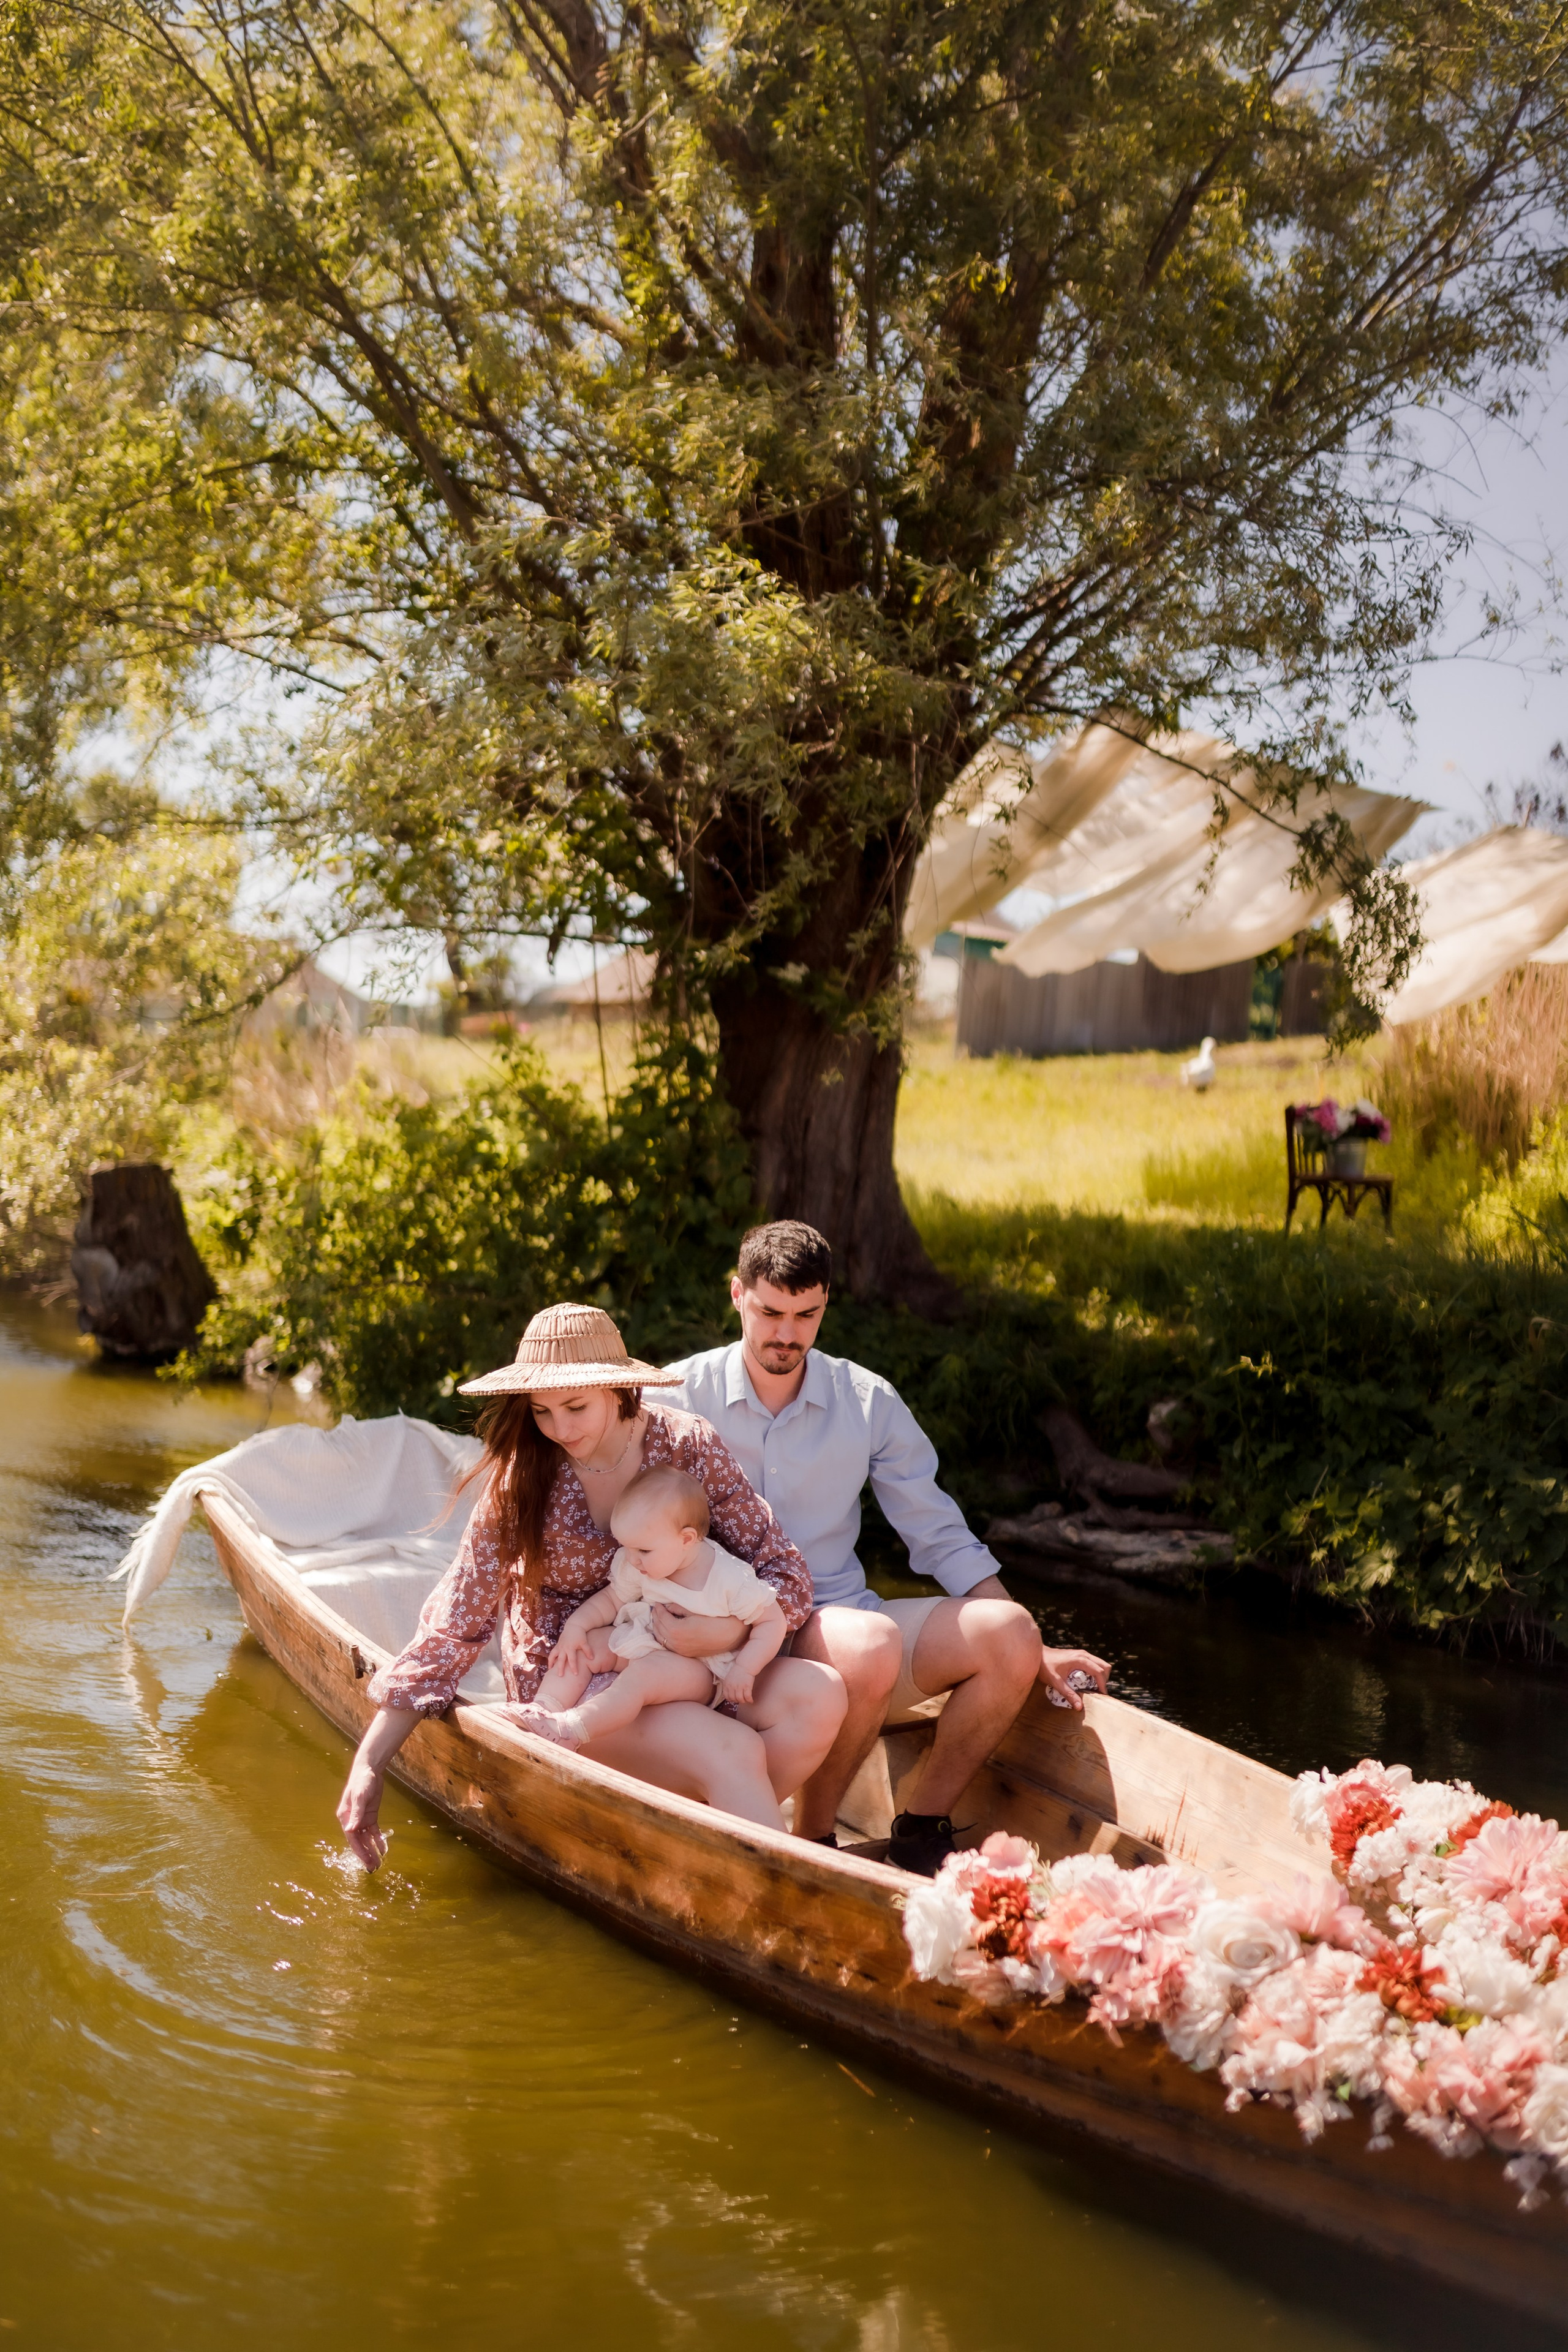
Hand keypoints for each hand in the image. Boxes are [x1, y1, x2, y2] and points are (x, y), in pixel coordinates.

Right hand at [337, 1752, 388, 1870]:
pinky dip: (378, 1840)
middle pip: (358, 1841)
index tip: (366, 1861)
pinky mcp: (370, 1816)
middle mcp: (352, 1820)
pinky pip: (373, 1832)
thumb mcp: (360, 1797)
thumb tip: (351, 1830)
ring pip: (366, 1839)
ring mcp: (361, 1819)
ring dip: (371, 1850)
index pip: (352, 1838)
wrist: (369, 1770)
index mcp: (345, 1817)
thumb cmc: (361, 1781)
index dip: (359, 1851)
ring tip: (378, 1863)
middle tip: (373, 1867)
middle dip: (365, 1854)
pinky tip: (383, 1849)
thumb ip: (356, 1813)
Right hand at [550, 1625, 596, 1677]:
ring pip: (553, 1655)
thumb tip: (592, 1658)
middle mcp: (563, 1648)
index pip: (572, 1660)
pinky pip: (552, 1652)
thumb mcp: (584, 1642)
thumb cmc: (580, 1634)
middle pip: (561, 1660)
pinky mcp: (557, 1645)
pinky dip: (551, 1658)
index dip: (574, 1667)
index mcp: (570, 1647)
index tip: (576, 1674)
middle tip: (560, 1676)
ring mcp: (559, 1646)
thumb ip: (588, 1650)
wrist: (573, 1625)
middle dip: (560, 1668)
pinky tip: (550, 1664)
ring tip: (550, 1670)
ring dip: (551, 1662)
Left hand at [649, 1603, 747, 1658]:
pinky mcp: (686, 1654)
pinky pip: (668, 1646)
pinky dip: (663, 1637)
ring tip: (659, 1618)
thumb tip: (667, 1607)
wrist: (731, 1635)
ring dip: (658, 1628)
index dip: (658, 1609)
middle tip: (656, 1608)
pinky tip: (665, 1631)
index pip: (662, 1617)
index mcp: (677, 1630)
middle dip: (656, 1617)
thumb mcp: (695, 1610)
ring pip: (661, 1639)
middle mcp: (676, 1643)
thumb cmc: (715, 1619)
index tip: (657, 1602)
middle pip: (659, 1628)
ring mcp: (681, 1650)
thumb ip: (679, 1608)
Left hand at [718, 1667, 755, 1707]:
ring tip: (746, 1700)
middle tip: (741, 1700)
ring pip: (740, 1699)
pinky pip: (747, 1697)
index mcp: (726, 1684)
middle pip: (733, 1699)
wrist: (745, 1665)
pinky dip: (749, 1700)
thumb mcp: (729, 1678)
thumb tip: (730, 1694)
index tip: (734, 1699)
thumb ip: (728, 1685)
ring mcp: (739, 1687)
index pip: (726, 1696)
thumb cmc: (738, 1671)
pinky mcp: (746, 1686)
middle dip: (737, 1701)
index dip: (731, 1699)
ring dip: (743, 1701)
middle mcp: (732, 1686)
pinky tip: (751, 1700)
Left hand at [1038, 1644, 1109, 1712]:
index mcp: (1080, 1659)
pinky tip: (1086, 1682)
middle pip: (1104, 1666)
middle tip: (1097, 1692)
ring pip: (1100, 1664)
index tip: (1102, 1696)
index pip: (1099, 1671)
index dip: (1103, 1684)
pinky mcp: (1079, 1656)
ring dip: (1100, 1676)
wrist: (1036, 1655)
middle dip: (1104, 1680)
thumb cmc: (1044, 1666)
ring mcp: (1082, 1654)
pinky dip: (1095, 1673)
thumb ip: (1068, 1694)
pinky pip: (1094, 1663)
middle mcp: (1083, 1655)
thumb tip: (1079, 1706)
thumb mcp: (1056, 1682)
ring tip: (1092, 1688)